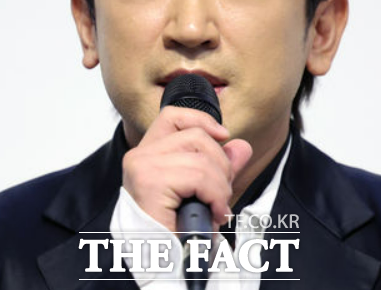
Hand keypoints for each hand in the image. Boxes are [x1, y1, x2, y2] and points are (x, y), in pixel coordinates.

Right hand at [122, 105, 252, 231]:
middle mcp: (139, 156)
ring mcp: (142, 167)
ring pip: (201, 159)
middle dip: (221, 165)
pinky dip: (215, 195)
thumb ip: (220, 168)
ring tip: (217, 208)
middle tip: (221, 195)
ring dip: (219, 186)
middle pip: (196, 136)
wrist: (161, 264)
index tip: (224, 136)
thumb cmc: (176, 232)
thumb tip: (241, 146)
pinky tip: (214, 213)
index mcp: (147, 155)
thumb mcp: (204, 193)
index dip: (202, 120)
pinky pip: (198, 176)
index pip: (173, 117)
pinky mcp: (149, 182)